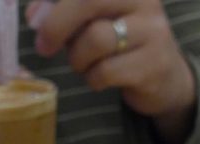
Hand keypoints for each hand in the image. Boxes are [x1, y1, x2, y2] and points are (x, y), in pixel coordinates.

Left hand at [27, 0, 195, 143]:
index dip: (53, 0)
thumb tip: (34, 15)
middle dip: (56, 25)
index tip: (33, 16)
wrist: (166, 78)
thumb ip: (64, 11)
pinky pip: (106, 71)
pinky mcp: (153, 64)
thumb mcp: (94, 19)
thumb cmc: (121, 42)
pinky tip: (99, 78)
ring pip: (95, 40)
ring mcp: (153, 31)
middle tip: (43, 46)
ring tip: (82, 63)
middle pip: (88, 1)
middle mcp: (143, 0)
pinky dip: (93, 79)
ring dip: (78, 58)